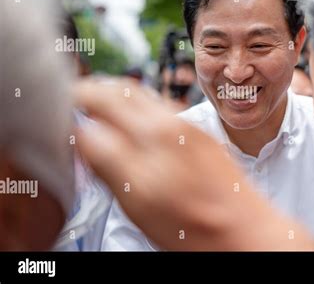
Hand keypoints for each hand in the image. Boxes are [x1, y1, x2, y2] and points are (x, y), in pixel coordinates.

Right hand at [74, 77, 313, 249]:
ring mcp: (182, 125)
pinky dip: (134, 95)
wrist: (245, 228)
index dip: (67, 129)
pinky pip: (157, 98)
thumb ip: (110, 174)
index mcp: (141, 166)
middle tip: (67, 97)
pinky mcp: (197, 124)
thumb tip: (87, 147)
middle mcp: (162, 135)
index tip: (61, 128)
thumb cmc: (196, 232)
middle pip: (107, 95)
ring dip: (107, 88)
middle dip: (81, 92)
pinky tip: (129, 106)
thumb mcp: (140, 212)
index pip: (86, 133)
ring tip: (92, 95)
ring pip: (134, 89)